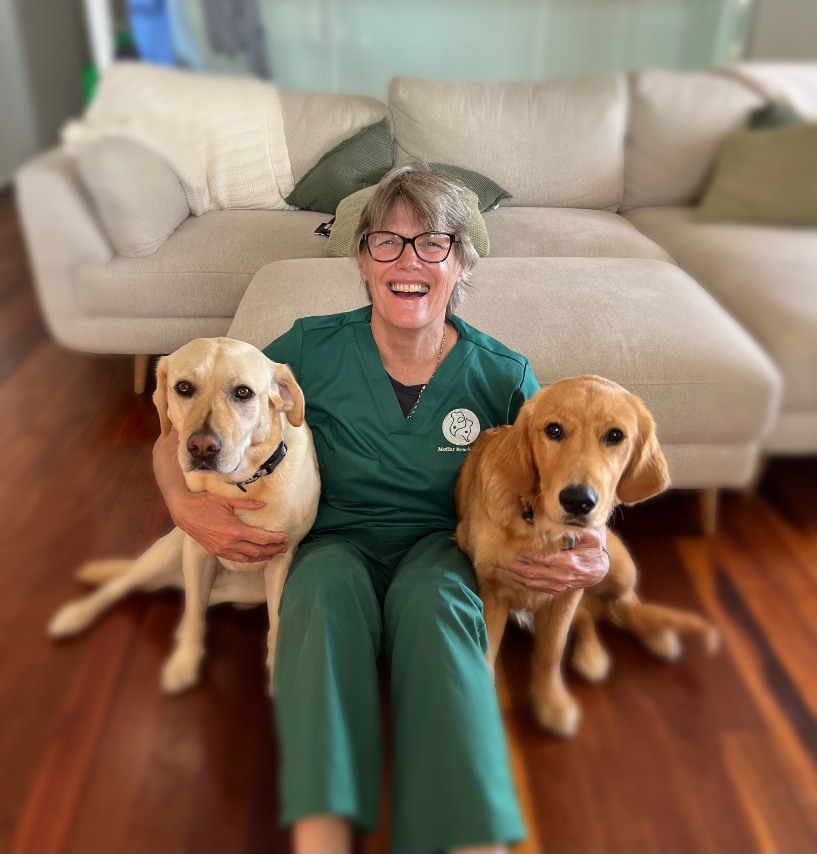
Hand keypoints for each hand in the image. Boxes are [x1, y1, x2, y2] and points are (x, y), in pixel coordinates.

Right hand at [169, 489, 289, 565]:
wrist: (184, 512)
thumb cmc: (205, 503)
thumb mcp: (227, 500)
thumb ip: (247, 504)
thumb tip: (264, 505)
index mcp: (235, 530)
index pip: (262, 538)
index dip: (276, 539)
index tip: (286, 538)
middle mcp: (230, 543)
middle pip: (258, 551)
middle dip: (273, 550)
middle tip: (284, 548)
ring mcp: (223, 550)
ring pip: (248, 558)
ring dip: (263, 557)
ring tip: (273, 554)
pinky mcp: (216, 552)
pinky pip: (236, 559)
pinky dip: (248, 559)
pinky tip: (255, 557)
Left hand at [505, 528, 608, 594]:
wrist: (601, 570)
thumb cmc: (595, 549)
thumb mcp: (592, 535)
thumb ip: (576, 529)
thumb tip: (560, 520)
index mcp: (568, 562)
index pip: (541, 559)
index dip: (525, 555)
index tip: (512, 549)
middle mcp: (562, 576)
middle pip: (532, 572)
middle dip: (514, 566)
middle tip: (498, 559)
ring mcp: (559, 585)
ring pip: (532, 582)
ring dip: (514, 575)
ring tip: (500, 567)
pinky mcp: (556, 589)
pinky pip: (536, 587)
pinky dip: (522, 582)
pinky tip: (512, 575)